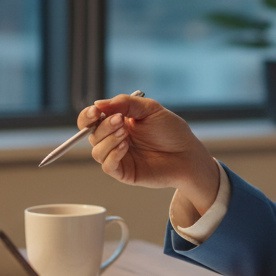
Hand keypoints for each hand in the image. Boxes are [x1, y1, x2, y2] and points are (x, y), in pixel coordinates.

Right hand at [83, 94, 218, 211]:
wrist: (187, 154)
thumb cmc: (172, 132)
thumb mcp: (150, 108)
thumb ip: (124, 102)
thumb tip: (98, 103)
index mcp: (118, 123)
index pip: (91, 119)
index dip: (88, 115)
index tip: (95, 110)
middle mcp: (115, 139)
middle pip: (91, 134)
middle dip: (103, 126)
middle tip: (120, 120)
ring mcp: (118, 156)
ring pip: (96, 150)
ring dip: (108, 140)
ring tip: (126, 134)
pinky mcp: (124, 172)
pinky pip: (107, 165)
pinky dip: (112, 154)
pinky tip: (125, 146)